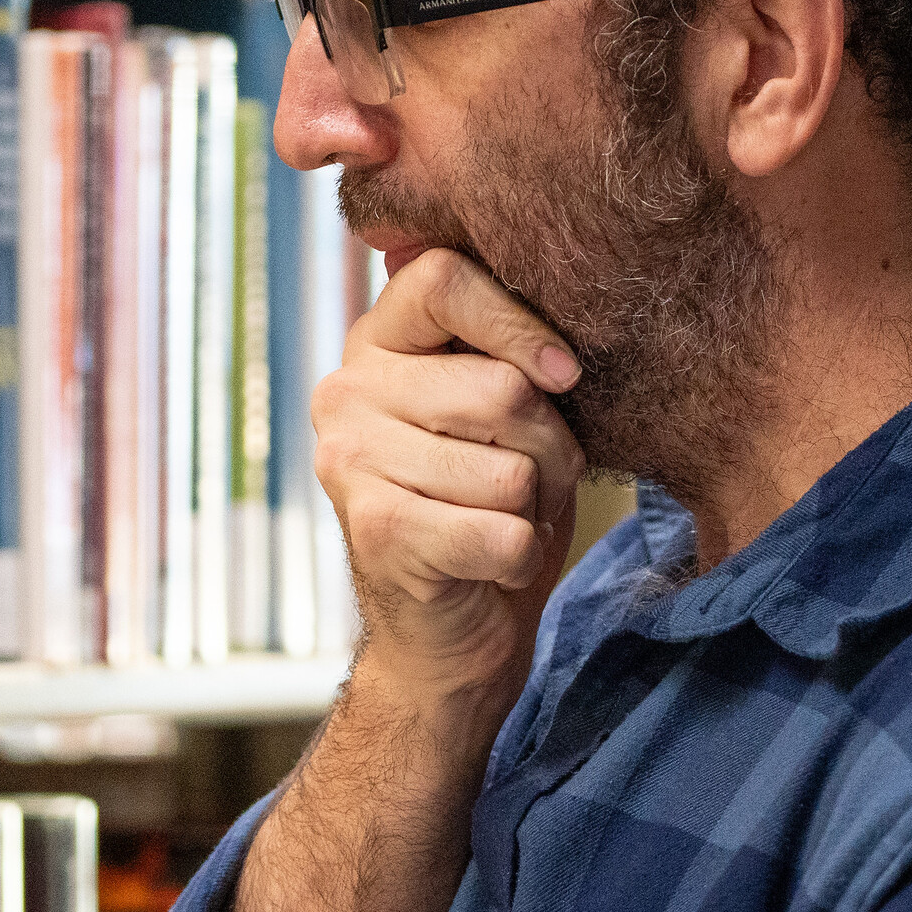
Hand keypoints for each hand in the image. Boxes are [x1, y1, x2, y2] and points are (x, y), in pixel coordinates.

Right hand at [309, 248, 588, 705]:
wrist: (449, 634)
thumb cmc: (490, 506)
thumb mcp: (506, 415)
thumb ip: (512, 357)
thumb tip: (561, 347)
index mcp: (377, 342)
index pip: (442, 277)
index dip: (521, 323)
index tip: (565, 374)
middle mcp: (345, 392)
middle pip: (501, 389)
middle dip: (550, 448)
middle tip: (529, 481)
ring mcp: (349, 461)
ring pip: (510, 469)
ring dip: (532, 510)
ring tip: (500, 521)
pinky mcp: (374, 530)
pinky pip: (502, 532)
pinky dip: (518, 559)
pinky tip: (488, 563)